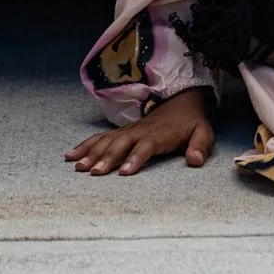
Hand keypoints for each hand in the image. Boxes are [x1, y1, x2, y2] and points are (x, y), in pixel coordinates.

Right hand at [66, 88, 214, 175]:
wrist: (180, 100)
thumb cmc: (190, 122)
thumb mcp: (203, 132)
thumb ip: (200, 145)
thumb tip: (196, 160)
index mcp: (160, 134)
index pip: (147, 145)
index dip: (136, 157)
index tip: (125, 172)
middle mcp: (141, 132)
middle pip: (122, 143)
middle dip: (107, 158)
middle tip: (94, 173)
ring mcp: (129, 131)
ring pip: (107, 140)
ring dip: (92, 153)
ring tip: (77, 167)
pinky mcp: (121, 132)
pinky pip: (100, 138)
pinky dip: (85, 145)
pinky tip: (70, 156)